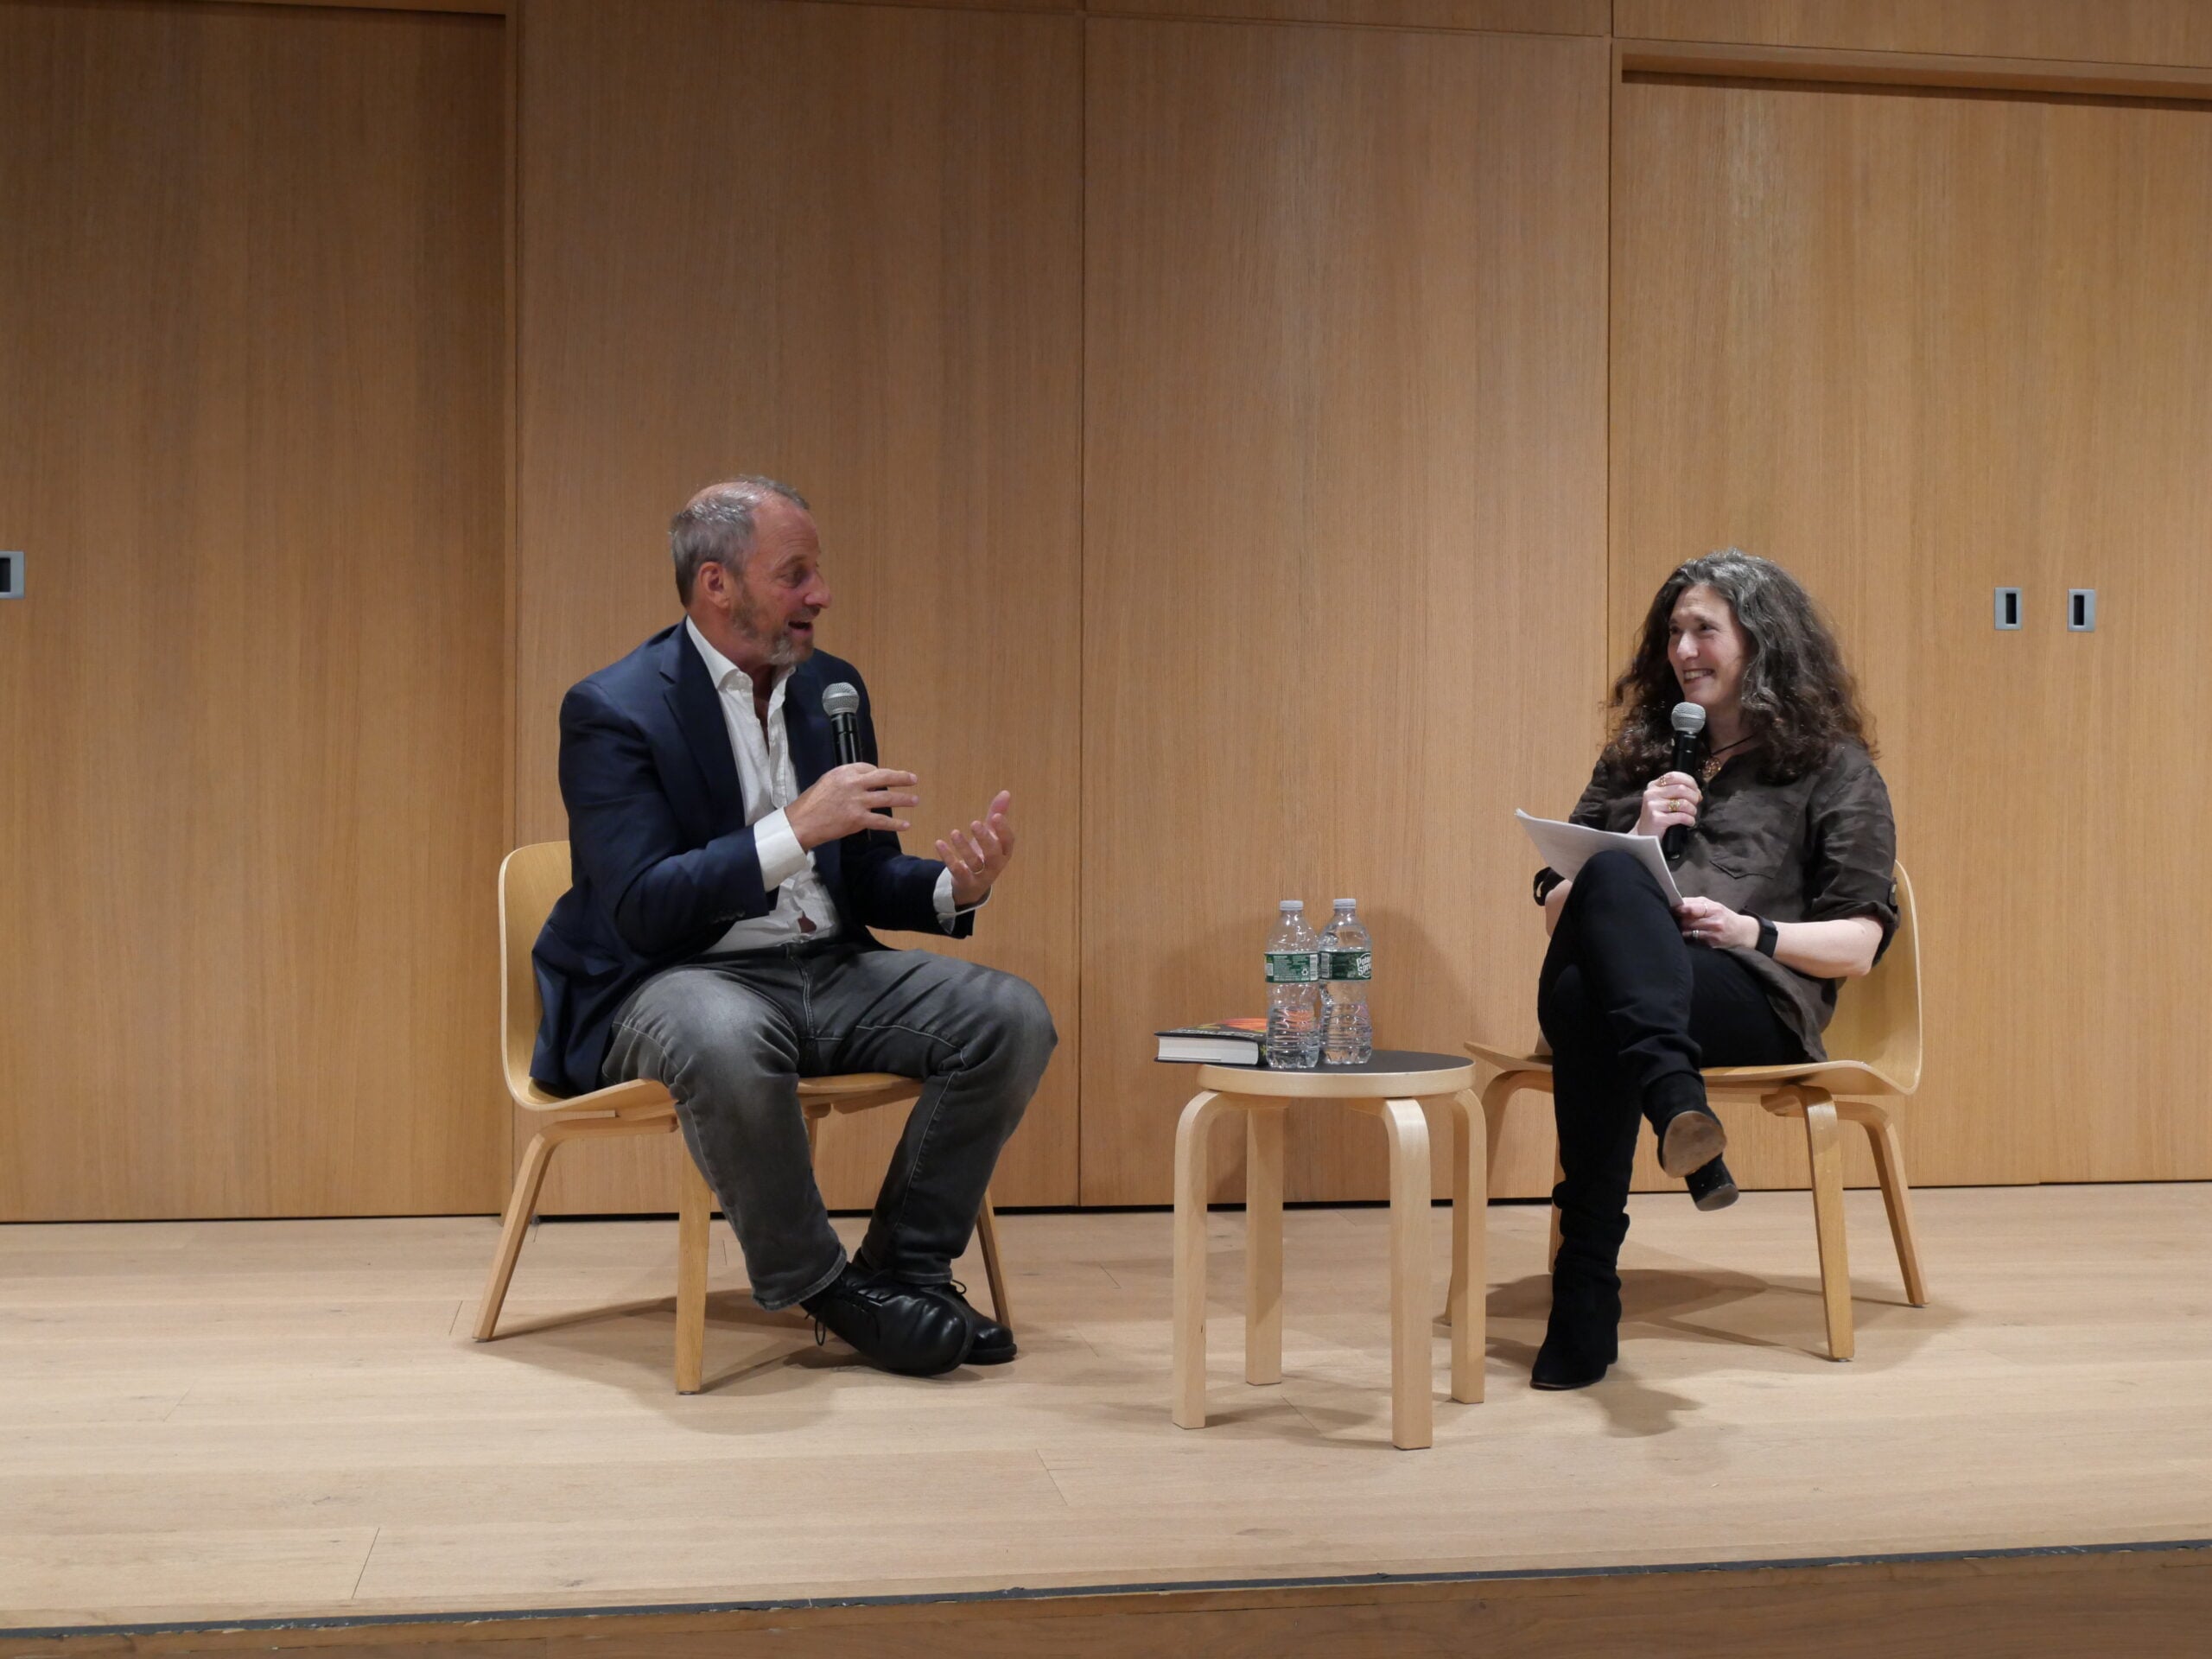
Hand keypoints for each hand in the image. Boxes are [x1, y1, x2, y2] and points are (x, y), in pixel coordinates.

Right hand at [786, 764, 920, 848]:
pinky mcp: (858, 819)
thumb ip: (847, 779)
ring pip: (887, 799)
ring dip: (903, 799)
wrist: (803, 821)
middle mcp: (854, 784)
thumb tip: (865, 780)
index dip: (880, 773)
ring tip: (915, 800)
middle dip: (901, 778)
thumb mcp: (828, 781)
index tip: (886, 778)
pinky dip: (895, 824)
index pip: (870, 768)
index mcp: (845, 772)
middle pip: (884, 778)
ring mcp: (858, 802)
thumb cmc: (813, 802)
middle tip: (913, 779)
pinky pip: (881, 821)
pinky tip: (906, 825)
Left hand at [937, 790, 1014, 907]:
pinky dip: (948, 857)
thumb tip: (1005, 792)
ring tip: (954, 832)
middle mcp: (995, 865)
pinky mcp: (965, 881)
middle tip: (974, 823)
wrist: (972, 886)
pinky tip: (939, 843)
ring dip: (964, 847)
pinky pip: (956, 871)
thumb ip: (996, 814)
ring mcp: (981, 876)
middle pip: (993, 854)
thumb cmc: (984, 855)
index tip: (996, 816)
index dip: (1003, 829)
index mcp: (1004, 852)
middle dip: (985, 838)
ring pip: (974, 863)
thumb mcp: (991, 836)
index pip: (1008, 841)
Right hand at [1636, 771, 1701, 838]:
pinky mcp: (1657, 819)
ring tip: (1691, 814)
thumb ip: (1678, 791)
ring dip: (1692, 810)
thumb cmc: (1659, 815)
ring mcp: (1652, 806)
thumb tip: (1698, 792)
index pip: (1674, 776)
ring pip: (1683, 803)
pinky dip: (1690, 820)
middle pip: (1681, 788)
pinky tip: (1689, 822)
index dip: (1689, 782)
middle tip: (1696, 804)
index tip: (1696, 790)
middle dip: (1694, 797)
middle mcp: (1651, 793)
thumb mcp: (1664, 799)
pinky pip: (1681, 816)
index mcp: (1654, 785)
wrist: (1645, 834)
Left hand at [1675, 896, 1756, 949]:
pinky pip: (1693, 941)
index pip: (1691, 909)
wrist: (1743, 933)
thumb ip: (1696, 903)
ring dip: (1681, 930)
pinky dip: (1687, 938)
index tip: (1672, 909)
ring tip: (1680, 927)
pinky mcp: (1711, 945)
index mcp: (1714, 909)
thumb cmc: (1724, 916)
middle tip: (1674, 919)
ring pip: (1687, 932)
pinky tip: (1687, 935)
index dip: (1678, 909)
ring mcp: (1713, 935)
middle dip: (1679, 920)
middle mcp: (1714, 922)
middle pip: (1687, 921)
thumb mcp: (1714, 905)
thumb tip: (1677, 902)